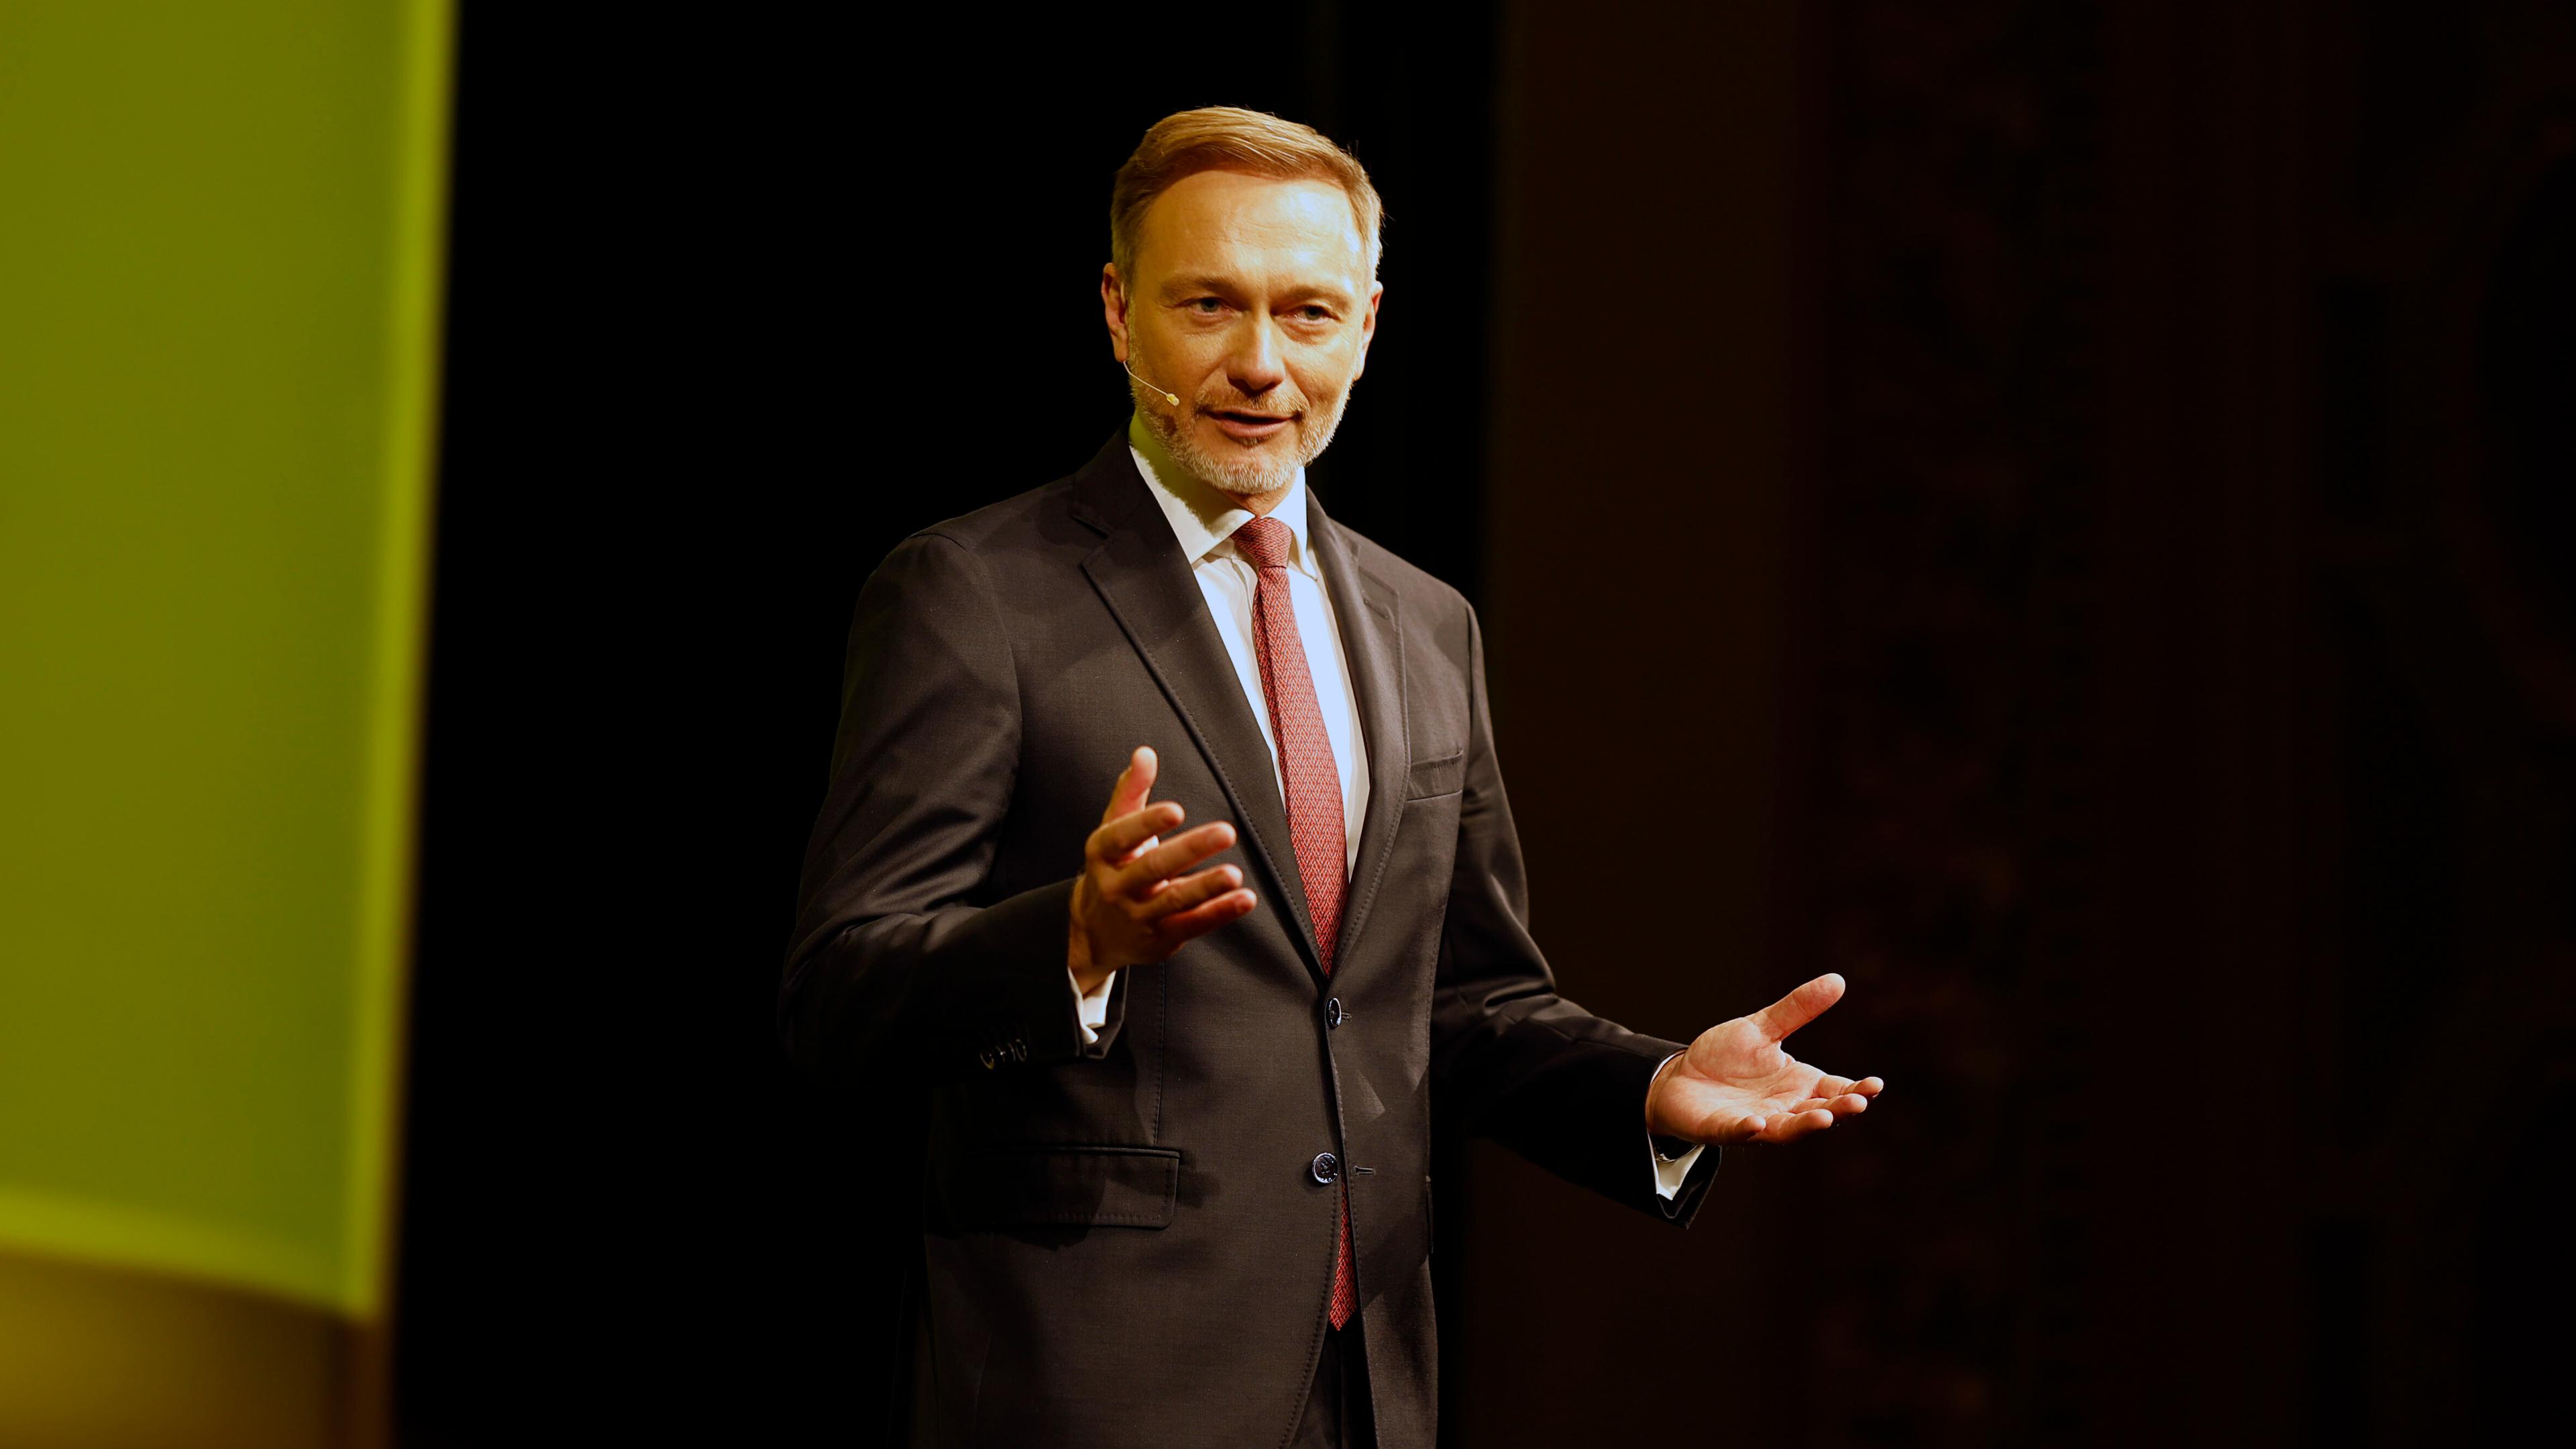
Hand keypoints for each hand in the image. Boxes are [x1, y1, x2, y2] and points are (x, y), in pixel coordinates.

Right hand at [1069, 746, 1258, 991]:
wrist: (1095, 931)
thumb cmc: (1113, 867)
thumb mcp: (1112, 829)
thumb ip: (1131, 791)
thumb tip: (1145, 753)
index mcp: (1103, 853)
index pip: (1123, 836)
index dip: (1148, 823)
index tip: (1176, 810)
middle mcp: (1117, 886)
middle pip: (1154, 868)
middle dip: (1190, 850)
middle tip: (1227, 831)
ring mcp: (1139, 916)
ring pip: (1175, 900)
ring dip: (1206, 886)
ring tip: (1234, 874)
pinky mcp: (1161, 937)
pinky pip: (1193, 925)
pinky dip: (1219, 912)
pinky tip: (1244, 899)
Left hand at [1645, 973, 1883, 1145]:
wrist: (1680, 1077)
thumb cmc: (1727, 1057)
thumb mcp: (1763, 1028)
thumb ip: (1797, 1009)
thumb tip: (1837, 980)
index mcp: (1799, 1084)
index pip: (1836, 1090)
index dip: (1857, 1090)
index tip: (1876, 1085)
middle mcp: (1784, 1107)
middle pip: (1820, 1112)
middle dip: (1839, 1110)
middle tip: (1857, 1103)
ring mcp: (1757, 1121)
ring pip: (1787, 1129)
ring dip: (1806, 1125)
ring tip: (1824, 1118)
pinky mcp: (1724, 1128)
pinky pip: (1739, 1132)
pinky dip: (1748, 1129)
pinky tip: (1757, 1123)